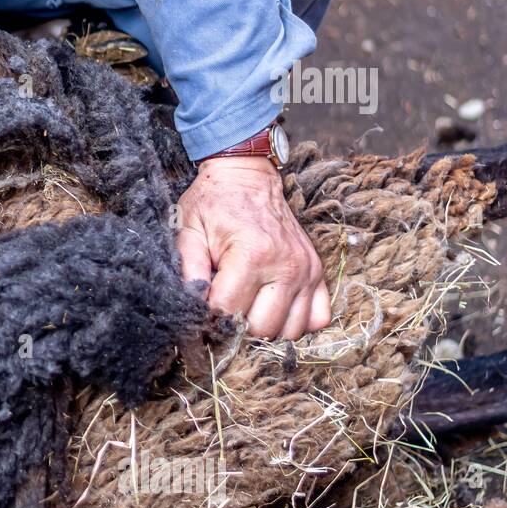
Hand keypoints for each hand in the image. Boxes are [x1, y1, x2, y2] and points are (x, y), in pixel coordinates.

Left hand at [175, 156, 330, 339]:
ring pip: (290, 330)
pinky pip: (318, 318)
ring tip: (247, 308)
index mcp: (252, 254)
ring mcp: (307, 271)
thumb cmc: (214, 202)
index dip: (209, 317)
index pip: (228, 312)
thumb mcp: (188, 230)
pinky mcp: (318, 272)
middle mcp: (286, 265)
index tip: (202, 307)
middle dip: (237, 326)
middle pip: (261, 328)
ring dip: (266, 328)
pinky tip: (274, 308)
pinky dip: (297, 322)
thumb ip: (188, 269)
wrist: (247, 177)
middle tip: (223, 309)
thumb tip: (191, 305)